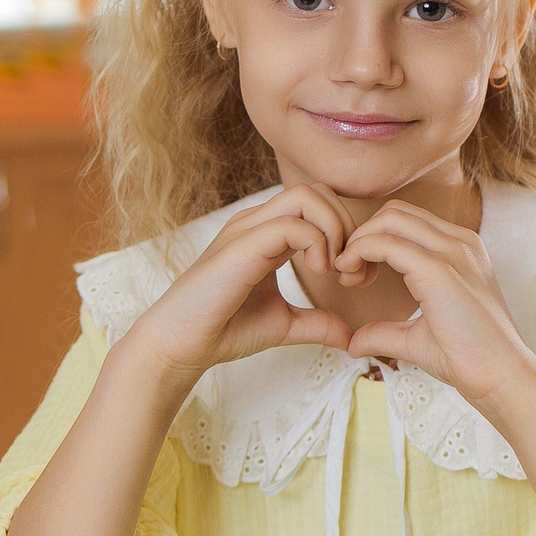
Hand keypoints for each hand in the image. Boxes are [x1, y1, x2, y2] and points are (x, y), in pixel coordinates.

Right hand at [122, 185, 355, 381]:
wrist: (182, 344)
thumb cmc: (225, 329)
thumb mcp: (285, 324)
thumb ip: (318, 324)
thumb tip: (350, 336)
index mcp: (268, 232)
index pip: (320, 204)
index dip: (347, 233)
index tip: (353, 277)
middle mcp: (258, 222)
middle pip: (318, 191)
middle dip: (347, 226)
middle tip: (350, 270)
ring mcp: (248, 229)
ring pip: (307, 197)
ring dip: (334, 230)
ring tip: (334, 270)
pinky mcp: (241, 246)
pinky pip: (291, 225)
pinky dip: (316, 244)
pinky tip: (318, 272)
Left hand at [337, 201, 535, 408]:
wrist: (502, 377)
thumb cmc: (469, 359)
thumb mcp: (418, 338)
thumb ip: (386, 332)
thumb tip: (353, 342)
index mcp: (460, 250)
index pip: (406, 221)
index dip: (372, 240)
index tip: (357, 275)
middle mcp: (459, 242)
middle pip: (394, 212)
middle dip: (362, 235)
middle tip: (348, 273)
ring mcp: (452, 251)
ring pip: (389, 218)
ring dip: (359, 242)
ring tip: (349, 277)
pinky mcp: (440, 269)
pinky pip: (387, 242)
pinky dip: (360, 252)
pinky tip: (351, 279)